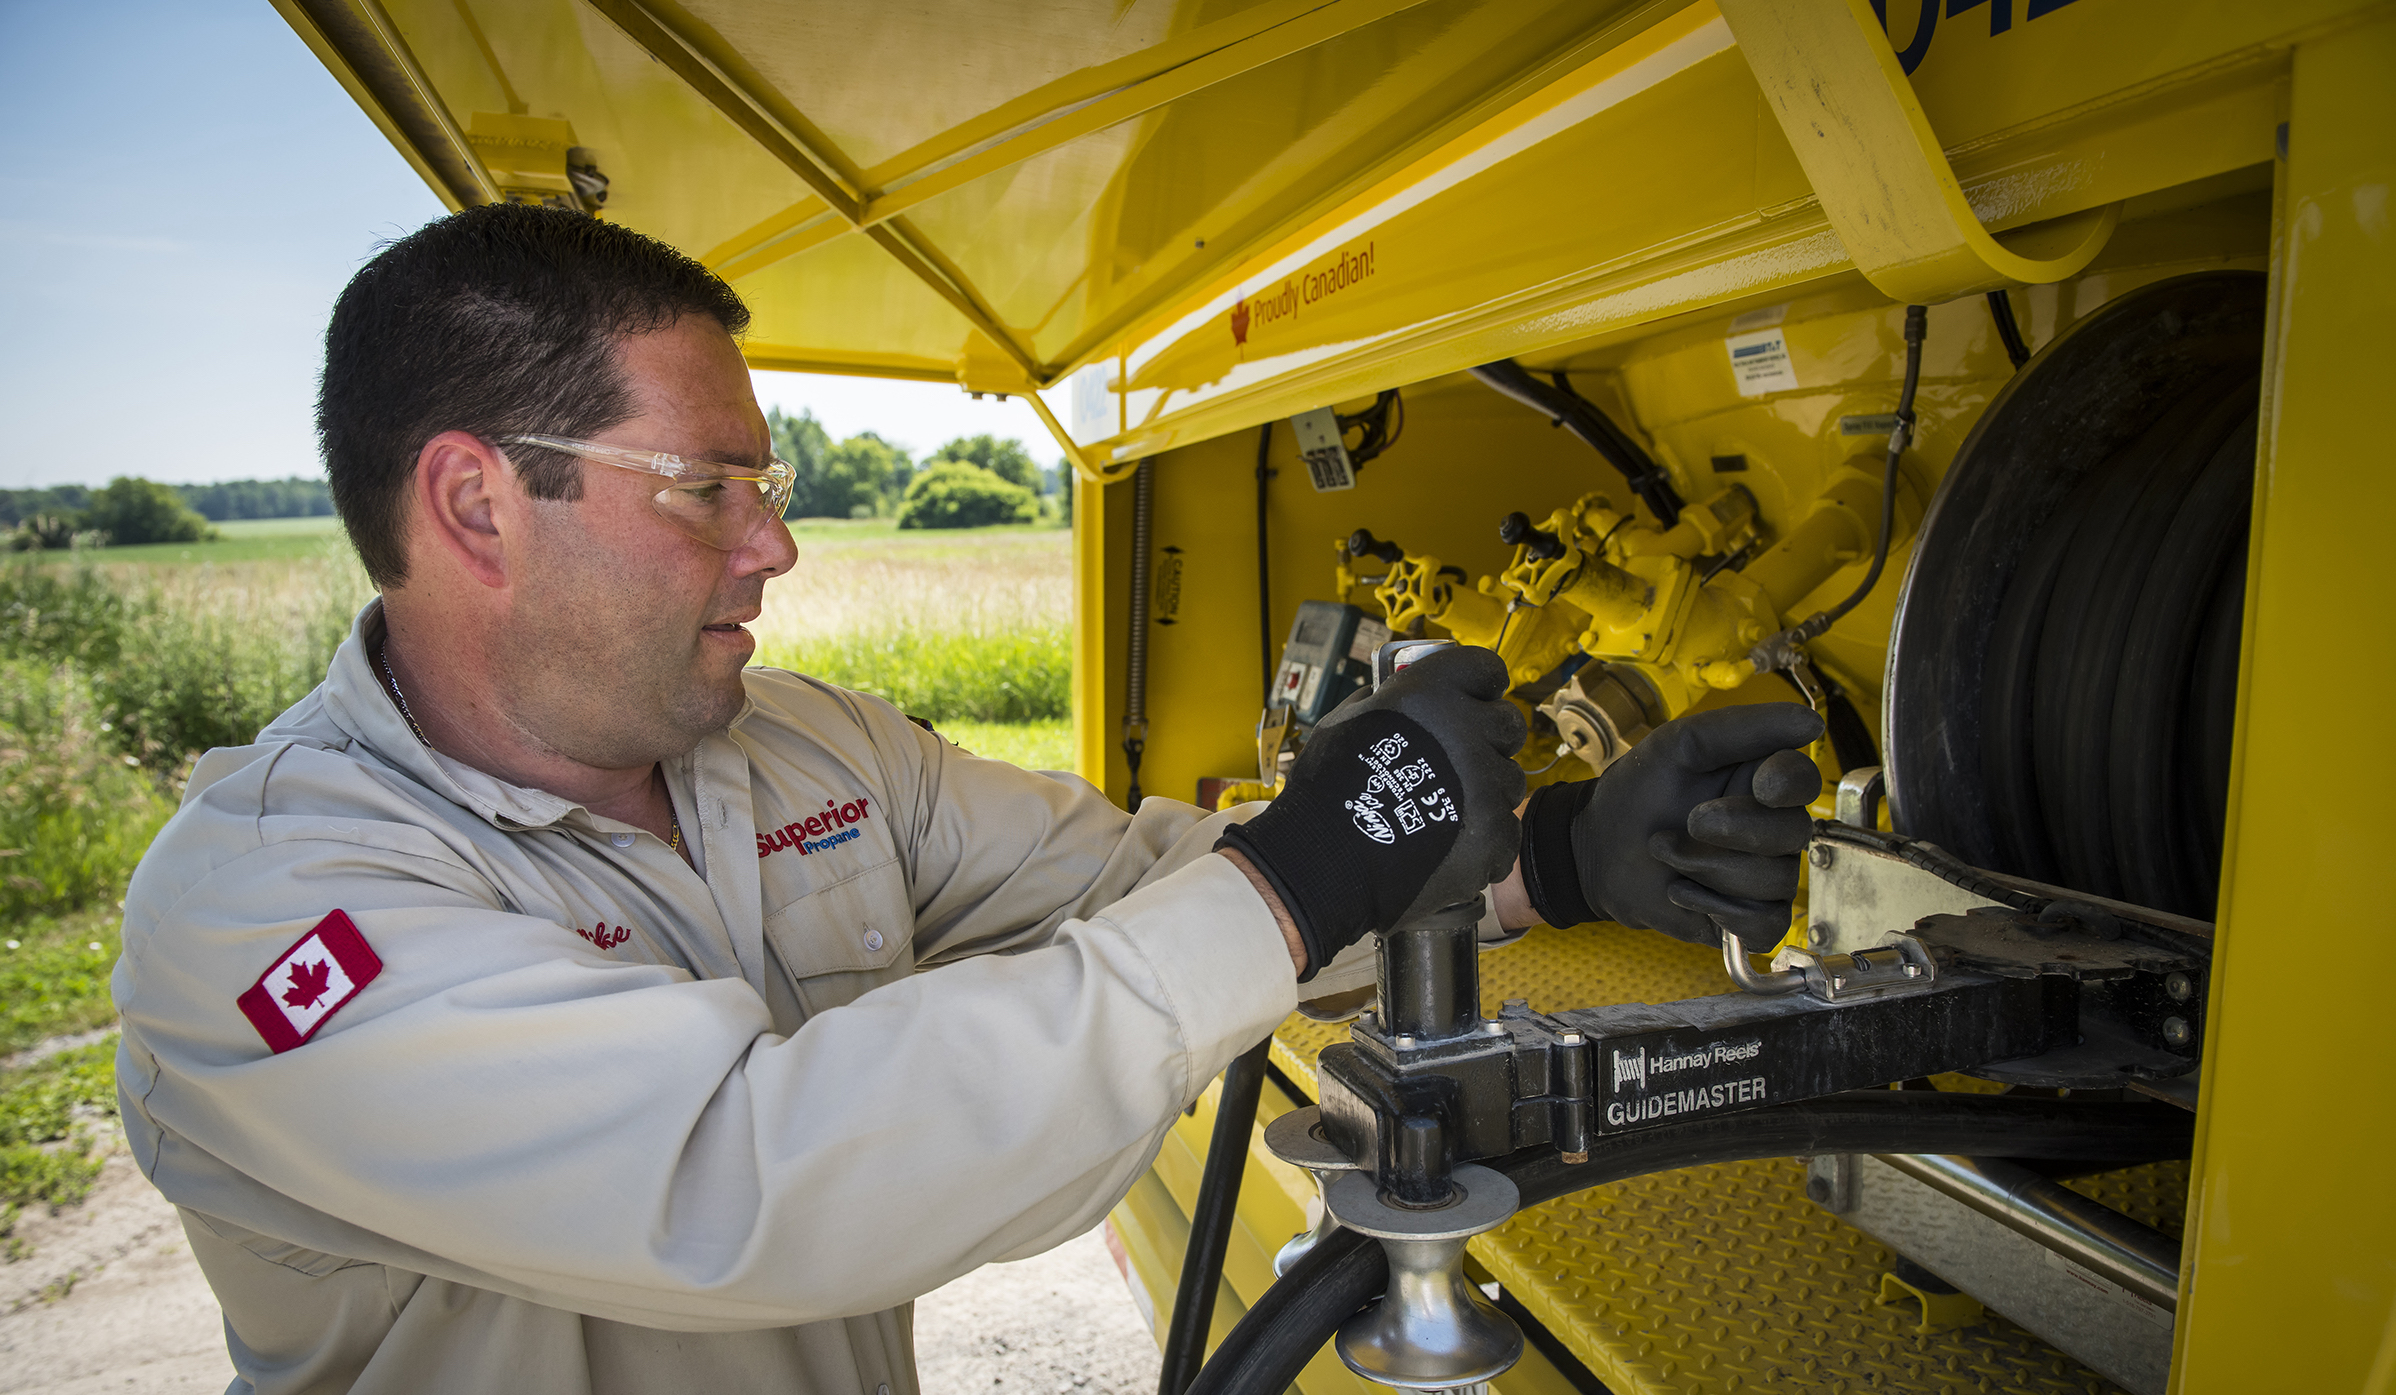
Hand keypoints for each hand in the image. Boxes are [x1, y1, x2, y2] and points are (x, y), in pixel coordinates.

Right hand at [1217, 646, 1525, 979]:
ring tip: (1444, 812)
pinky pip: (1506, 832)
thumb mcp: (1344, 723)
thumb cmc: (1325, 794)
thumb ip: (1385, 701)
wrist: (1323, 864)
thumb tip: (1398, 692)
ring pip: (1510, 781)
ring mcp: (1486, 786)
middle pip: (1509, 725)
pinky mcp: (1495, 835)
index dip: (1480, 687)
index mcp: (1430, 694)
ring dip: (1487, 793)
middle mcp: (1466, 732)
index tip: (1473, 702)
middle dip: (1489, 740)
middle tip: (1458, 763)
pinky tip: (1447, 847)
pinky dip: (1483, 843)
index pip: (1485, 669)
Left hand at [1517, 702, 1823, 950]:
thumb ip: (1745, 728)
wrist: (1596, 849)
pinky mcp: (1749, 918)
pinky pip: (1764, 922)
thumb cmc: (1639, 792)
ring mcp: (1764, 874)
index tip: (1759, 786)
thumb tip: (1811, 722)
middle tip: (1688, 821)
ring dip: (1706, 867)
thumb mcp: (1681, 744)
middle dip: (1732, 829)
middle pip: (1794, 833)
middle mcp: (1771, 827)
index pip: (1804, 781)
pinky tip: (1683, 891)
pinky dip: (1716, 908)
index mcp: (1761, 780)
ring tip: (1669, 853)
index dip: (1787, 785)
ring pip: (1774, 879)